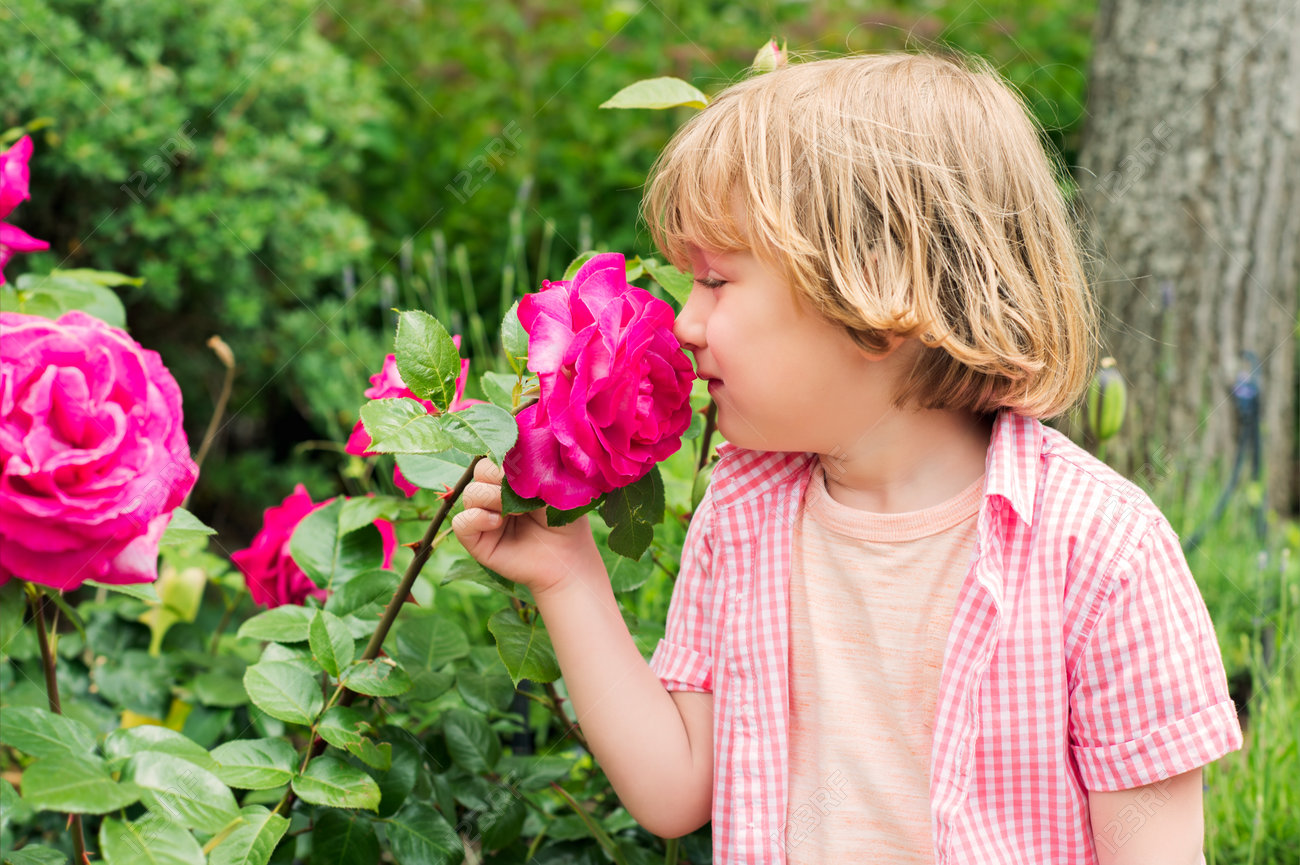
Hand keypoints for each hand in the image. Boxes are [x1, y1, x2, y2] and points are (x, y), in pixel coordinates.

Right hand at [451, 459, 603, 595]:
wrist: (568, 558)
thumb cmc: (564, 521)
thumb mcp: (552, 486)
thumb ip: (532, 466)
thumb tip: (515, 447)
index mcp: (511, 478)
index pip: (496, 455)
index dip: (506, 457)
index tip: (525, 466)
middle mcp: (494, 495)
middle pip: (479, 471)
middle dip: (498, 478)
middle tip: (522, 493)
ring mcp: (483, 517)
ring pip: (469, 494)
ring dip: (491, 498)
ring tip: (515, 512)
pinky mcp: (476, 540)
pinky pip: (460, 522)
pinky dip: (475, 518)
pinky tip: (496, 522)